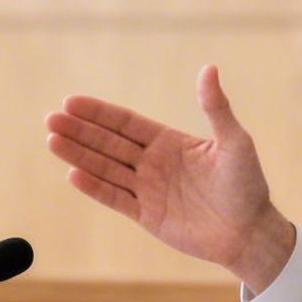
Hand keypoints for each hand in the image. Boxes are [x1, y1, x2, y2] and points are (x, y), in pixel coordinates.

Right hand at [46, 65, 294, 290]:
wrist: (250, 233)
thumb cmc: (248, 185)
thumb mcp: (234, 141)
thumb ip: (216, 108)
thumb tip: (208, 68)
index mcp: (170, 142)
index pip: (126, 123)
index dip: (99, 113)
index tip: (72, 101)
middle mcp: (154, 163)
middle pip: (108, 143)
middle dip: (80, 131)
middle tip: (51, 118)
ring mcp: (148, 190)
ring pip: (106, 168)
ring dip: (79, 155)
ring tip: (52, 140)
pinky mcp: (148, 216)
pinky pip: (116, 199)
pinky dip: (95, 188)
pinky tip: (73, 174)